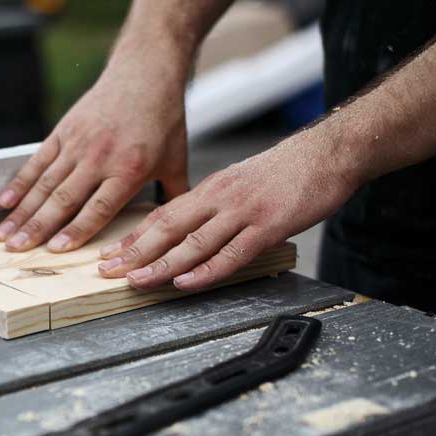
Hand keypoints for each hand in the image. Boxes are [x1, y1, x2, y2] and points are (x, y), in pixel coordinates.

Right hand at [0, 56, 189, 252]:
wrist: (145, 73)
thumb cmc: (163, 120)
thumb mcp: (176, 160)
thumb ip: (174, 195)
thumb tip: (178, 229)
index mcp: (129, 170)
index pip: (98, 208)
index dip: (75, 230)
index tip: (54, 249)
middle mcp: (100, 158)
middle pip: (63, 199)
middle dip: (37, 227)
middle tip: (16, 250)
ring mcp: (78, 144)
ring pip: (45, 184)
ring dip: (22, 212)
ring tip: (4, 235)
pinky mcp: (64, 131)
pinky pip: (38, 162)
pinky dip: (20, 183)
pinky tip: (5, 202)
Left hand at [97, 130, 358, 289]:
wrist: (328, 153)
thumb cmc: (285, 173)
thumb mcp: (238, 184)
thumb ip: (213, 207)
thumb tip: (186, 231)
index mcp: (210, 190)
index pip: (162, 215)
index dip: (133, 237)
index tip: (108, 254)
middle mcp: (220, 198)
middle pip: (167, 228)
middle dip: (133, 252)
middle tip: (106, 271)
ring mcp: (243, 212)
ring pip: (194, 242)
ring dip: (161, 264)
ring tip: (136, 280)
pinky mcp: (269, 226)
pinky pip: (232, 253)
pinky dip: (207, 270)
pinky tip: (186, 282)